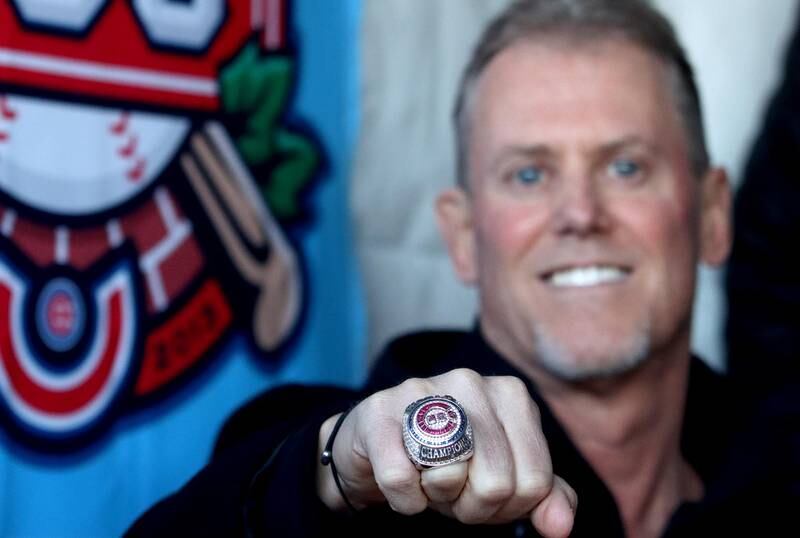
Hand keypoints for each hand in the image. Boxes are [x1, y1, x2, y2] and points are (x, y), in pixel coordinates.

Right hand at [316, 369, 576, 536]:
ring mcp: (421, 391)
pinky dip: (404, 500)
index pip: (533, 481)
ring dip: (438, 499)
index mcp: (511, 394)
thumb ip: (543, 496)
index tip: (486, 492)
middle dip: (474, 507)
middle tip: (455, 492)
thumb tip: (560, 526)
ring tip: (429, 480)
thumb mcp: (504, 474)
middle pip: (495, 483)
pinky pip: (401, 479)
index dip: (510, 507)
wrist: (378, 441)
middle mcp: (470, 382)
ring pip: (450, 477)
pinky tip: (403, 483)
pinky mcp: (379, 412)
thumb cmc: (449, 457)